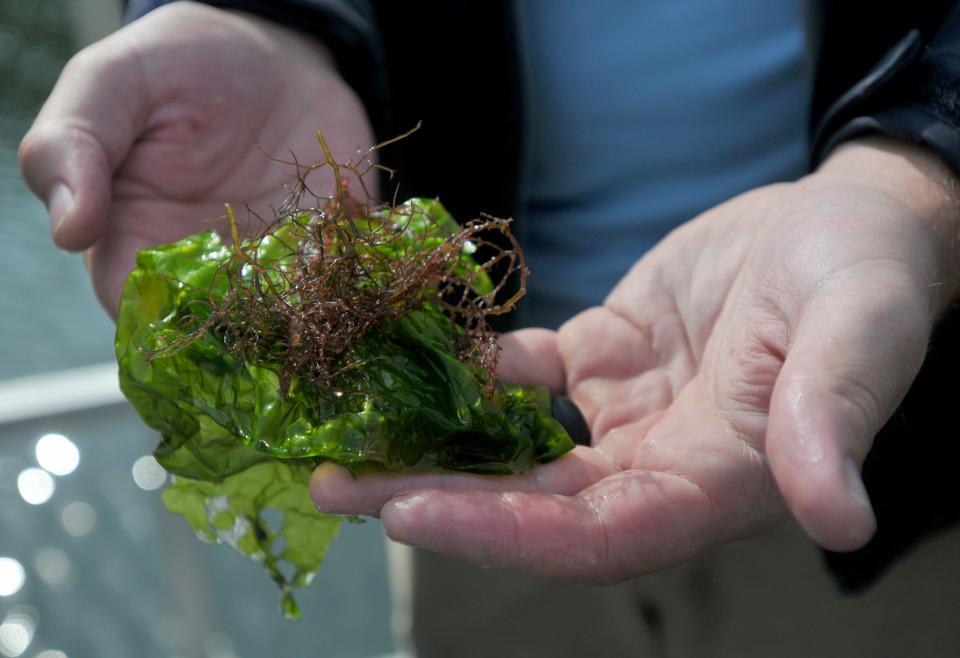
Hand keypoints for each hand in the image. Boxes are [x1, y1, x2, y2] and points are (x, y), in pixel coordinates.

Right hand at [19, 1, 372, 313]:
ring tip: (322, 289)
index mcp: (137, 244)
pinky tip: (366, 271)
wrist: (269, 54)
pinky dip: (358, 285)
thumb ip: (75, 145)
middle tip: (273, 301)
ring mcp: (274, 266)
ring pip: (288, 322)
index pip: (142, 312)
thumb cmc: (177, 66)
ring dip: (308, 317)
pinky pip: (346, 284)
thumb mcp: (111, 84)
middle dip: (247, 329)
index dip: (166, 319)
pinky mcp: (331, 250)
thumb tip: (68, 232)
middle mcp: (208, 270)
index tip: (200, 299)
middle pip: (221, 331)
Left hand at [311, 138, 959, 581]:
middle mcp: (657, 462)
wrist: (844, 221)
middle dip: (433, 498)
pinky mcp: (605, 355)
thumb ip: (833, 417)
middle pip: (531, 502)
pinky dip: (474, 367)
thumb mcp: (860, 331)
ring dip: (433, 440)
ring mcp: (625, 411)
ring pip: (516, 446)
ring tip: (345, 429)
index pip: (595, 535)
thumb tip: (839, 516)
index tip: (412, 514)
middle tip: (334, 485)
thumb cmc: (868, 274)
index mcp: (713, 480)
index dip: (504, 534)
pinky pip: (527, 374)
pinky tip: (419, 349)